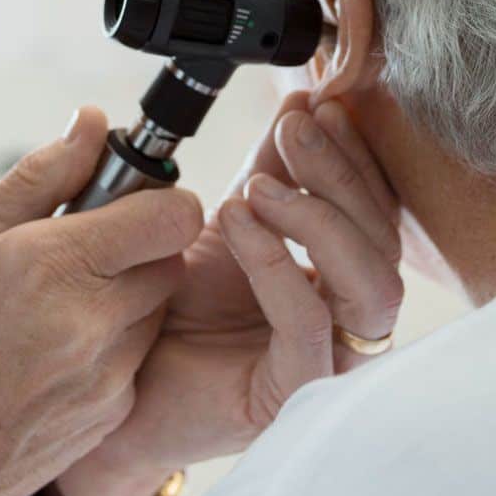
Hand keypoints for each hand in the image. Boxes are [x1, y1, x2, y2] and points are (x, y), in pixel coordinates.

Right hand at [0, 107, 203, 495]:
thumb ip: (38, 177)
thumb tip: (89, 125)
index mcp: (57, 265)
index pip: (173, 213)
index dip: (158, 196)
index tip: (126, 195)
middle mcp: (97, 322)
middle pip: (170, 257)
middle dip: (137, 243)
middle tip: (77, 247)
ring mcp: (111, 374)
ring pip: (156, 308)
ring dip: (124, 294)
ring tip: (55, 303)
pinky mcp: (115, 413)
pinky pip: (137, 357)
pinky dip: (109, 344)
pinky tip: (51, 351)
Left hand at [54, 92, 402, 495]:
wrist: (113, 385)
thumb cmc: (169, 313)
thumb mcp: (221, 226)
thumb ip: (266, 174)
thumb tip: (302, 107)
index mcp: (335, 273)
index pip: (374, 207)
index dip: (355, 153)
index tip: (318, 103)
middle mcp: (345, 315)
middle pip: (382, 237)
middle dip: (340, 172)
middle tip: (294, 127)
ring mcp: (329, 357)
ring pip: (371, 282)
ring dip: (320, 216)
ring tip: (258, 184)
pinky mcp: (295, 391)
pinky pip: (309, 323)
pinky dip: (278, 263)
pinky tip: (238, 220)